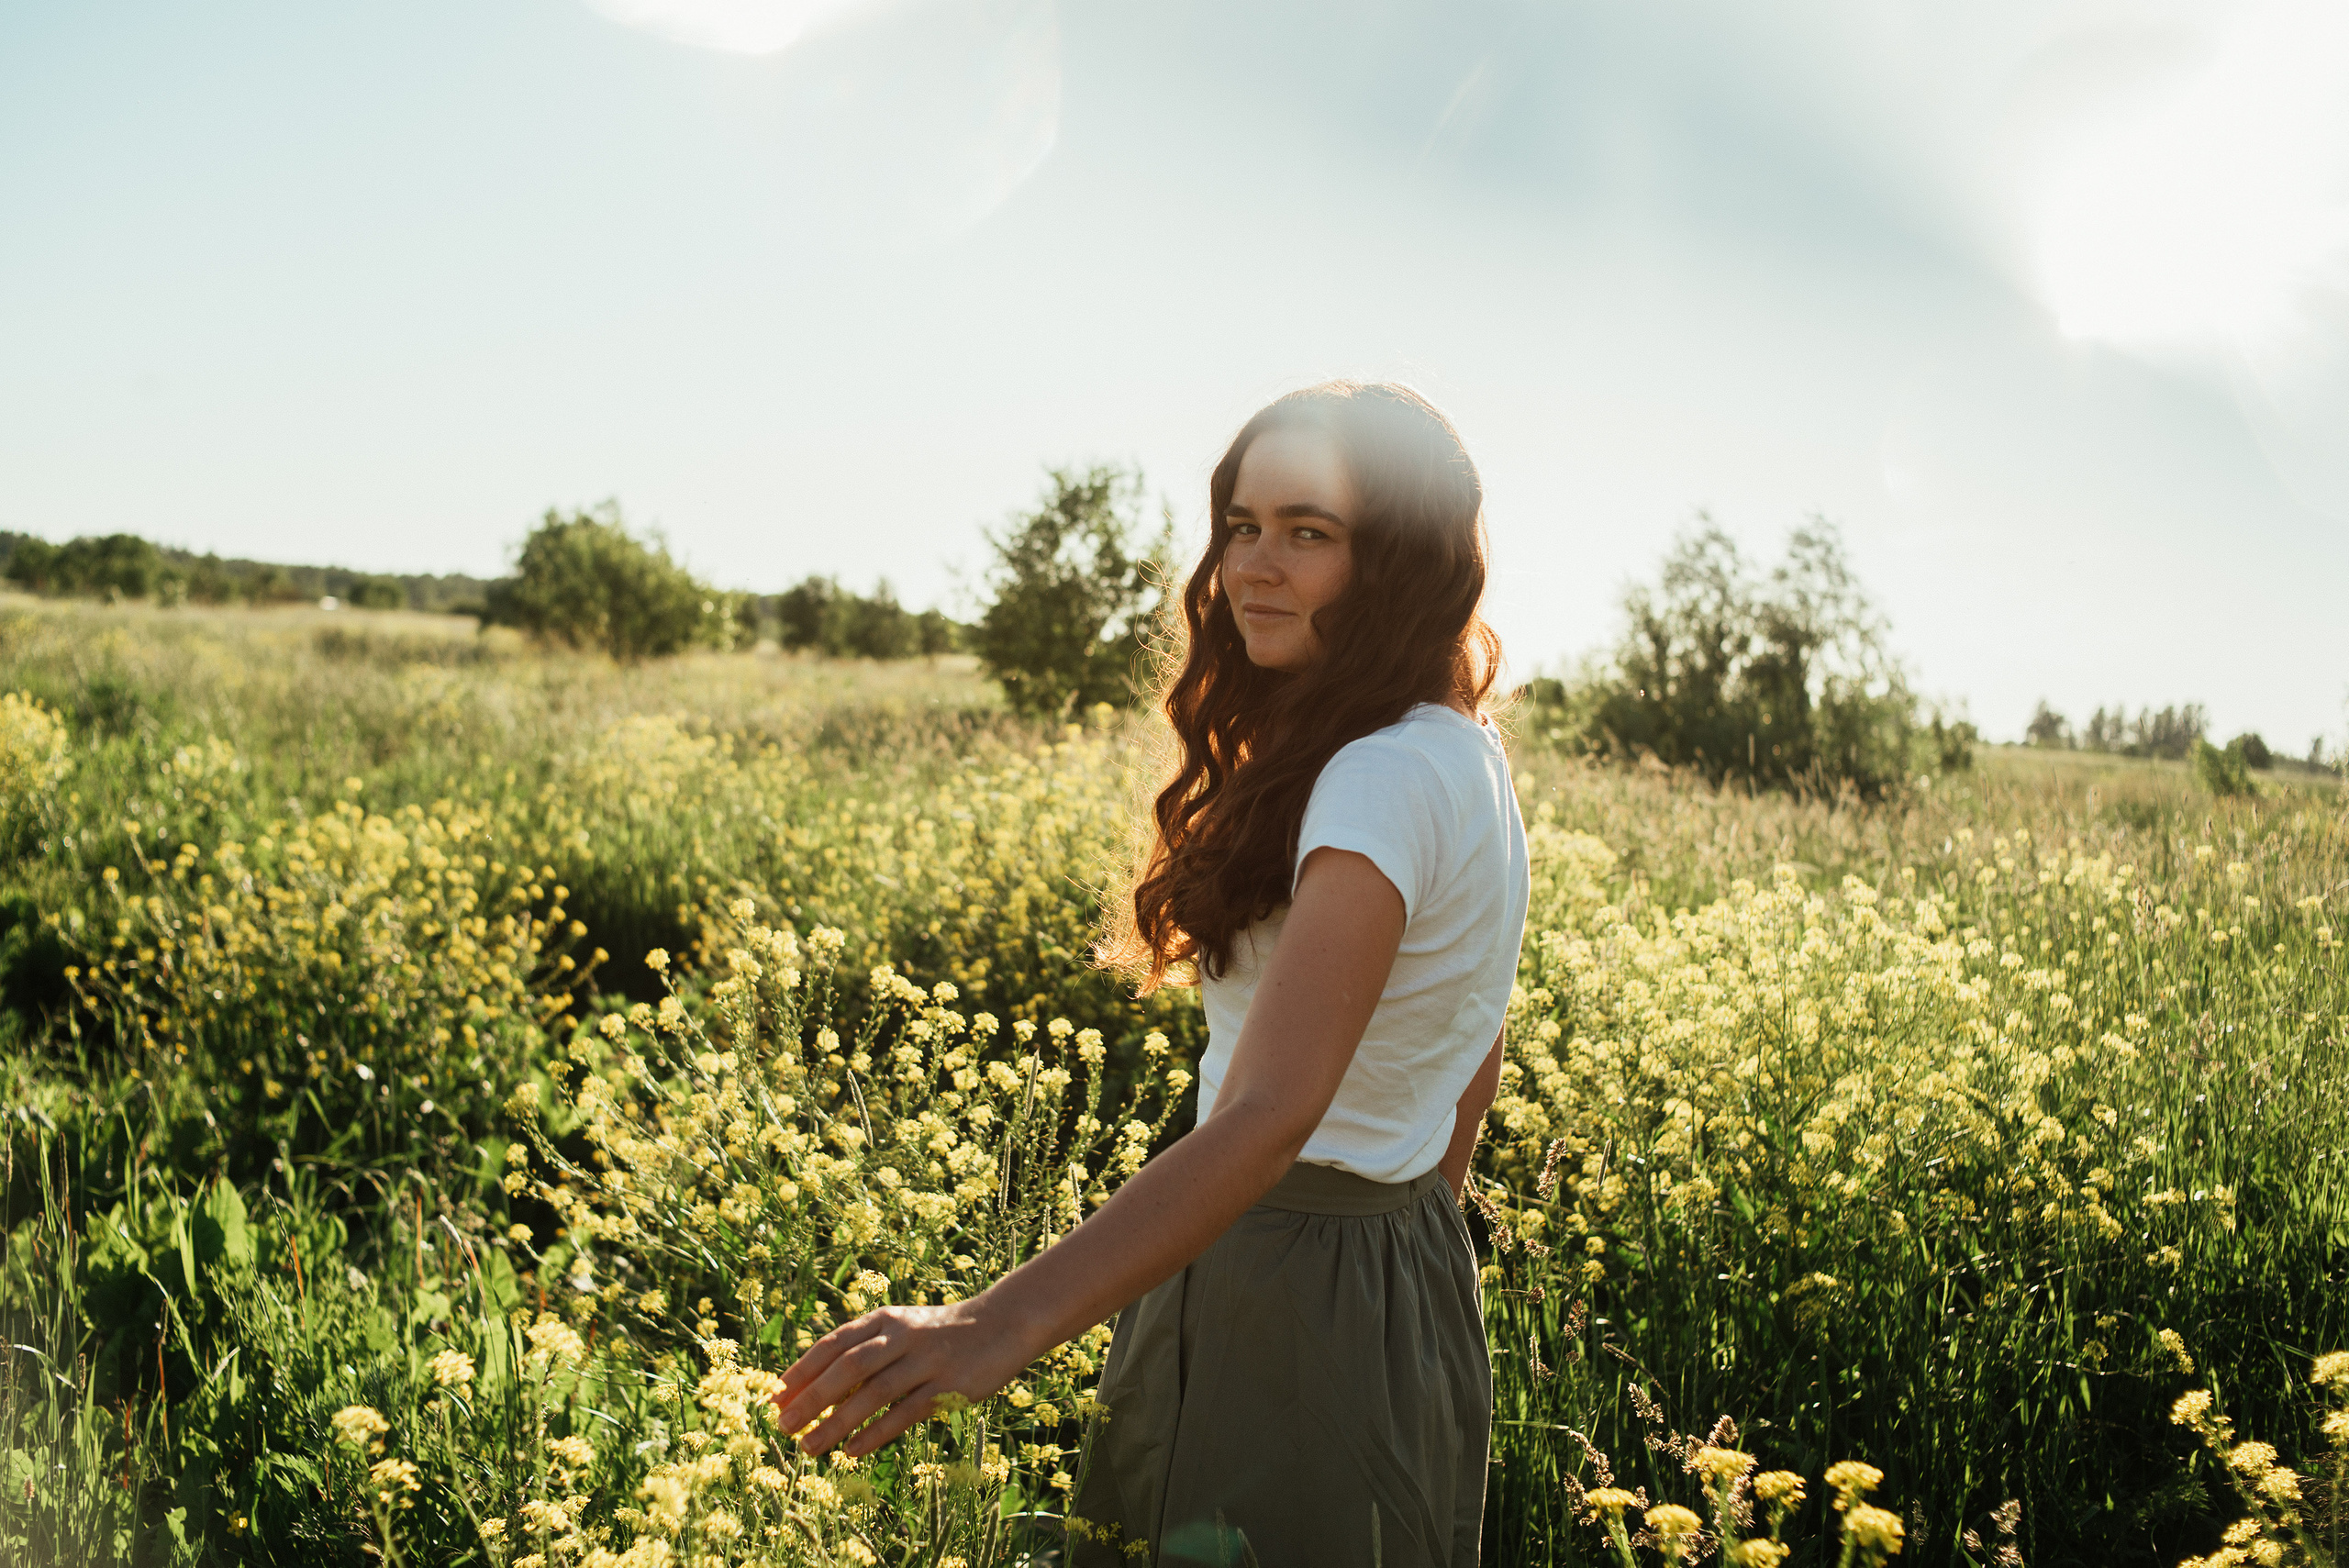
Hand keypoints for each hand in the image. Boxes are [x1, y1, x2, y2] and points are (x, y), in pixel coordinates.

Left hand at [771, 1296, 1039, 1459]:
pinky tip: (853, 1451)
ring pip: (874, 1393)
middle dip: (811, 1398)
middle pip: (848, 1367)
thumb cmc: (939, 1335)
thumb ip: (863, 1357)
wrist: (1002, 1324)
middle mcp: (902, 1336)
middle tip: (783, 1426)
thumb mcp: (900, 1333)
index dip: (802, 1371)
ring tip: (809, 1448)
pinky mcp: (949, 1386)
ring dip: (837, 1422)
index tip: (774, 1397)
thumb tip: (814, 1395)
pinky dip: (877, 1432)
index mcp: (884, 1320)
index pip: (833, 1344)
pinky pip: (906, 1412)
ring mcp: (926, 1361)